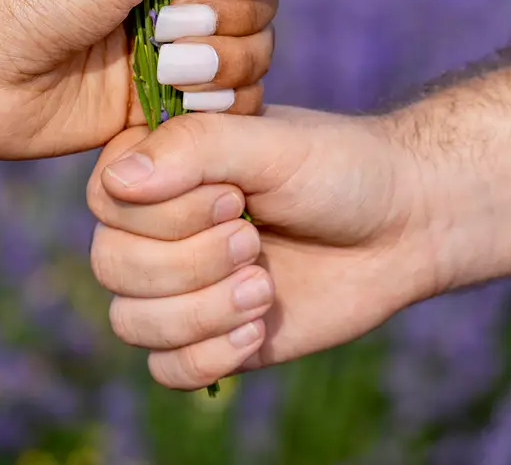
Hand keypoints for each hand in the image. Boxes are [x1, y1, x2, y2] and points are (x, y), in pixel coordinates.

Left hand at [0, 0, 329, 158]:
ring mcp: (166, 46)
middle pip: (263, 1)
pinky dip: (205, 113)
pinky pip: (223, 114)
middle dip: (225, 20)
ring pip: (253, 59)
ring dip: (215, 68)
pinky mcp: (154, 106)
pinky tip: (161, 106)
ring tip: (154, 66)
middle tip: (161, 25)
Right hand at [85, 106, 444, 388]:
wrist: (403, 225)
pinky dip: (207, 355)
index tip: (234, 197)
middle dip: (188, 263)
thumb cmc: (339, 167)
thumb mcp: (272, 142)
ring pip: (131, 321)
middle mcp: (158, 225)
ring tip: (263, 288)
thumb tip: (120, 179)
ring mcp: (179, 284)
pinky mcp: (207, 334)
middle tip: (253, 240)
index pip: (107, 199)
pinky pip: (165, 368)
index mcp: (161, 166)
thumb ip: (196, 148)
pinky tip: (256, 331)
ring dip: (200, 312)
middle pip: (111, 264)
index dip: (163, 213)